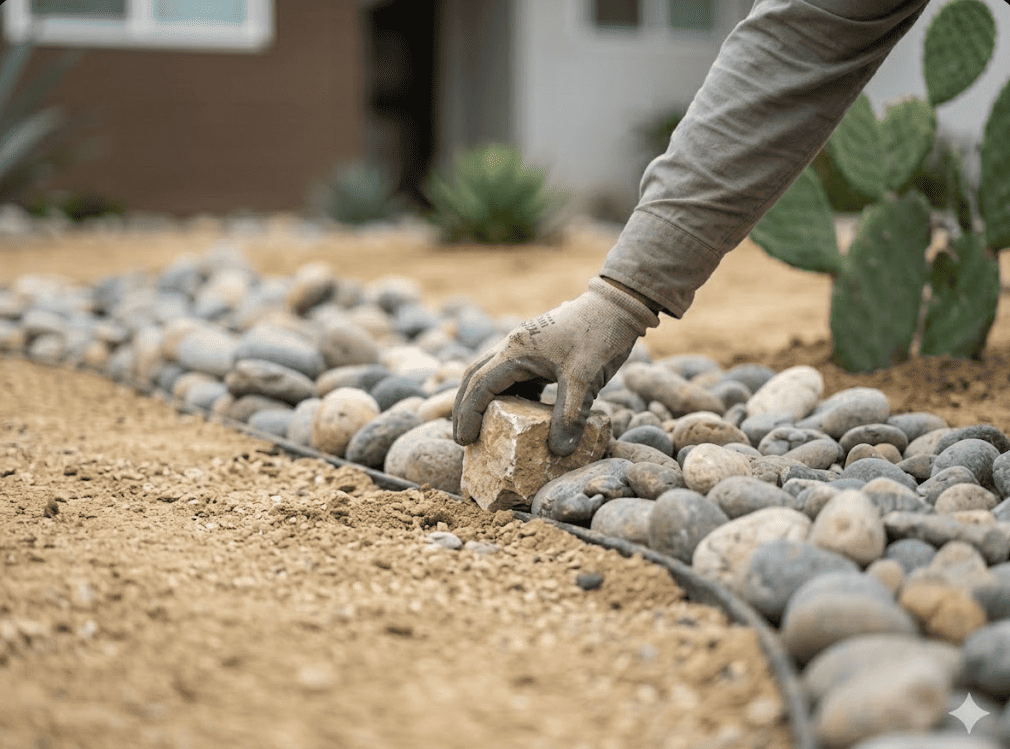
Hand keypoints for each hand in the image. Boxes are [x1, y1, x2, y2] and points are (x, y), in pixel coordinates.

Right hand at [453, 278, 659, 455]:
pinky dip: (511, 396)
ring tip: (486, 431)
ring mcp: (526, 347)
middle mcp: (513, 346)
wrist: (618, 306)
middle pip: (475, 377)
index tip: (464, 440)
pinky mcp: (540, 351)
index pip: (479, 385)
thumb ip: (570, 416)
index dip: (468, 414)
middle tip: (465, 439)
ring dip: (485, 401)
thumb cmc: (599, 337)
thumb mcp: (584, 380)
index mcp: (515, 350)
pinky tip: (521, 416)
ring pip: (493, 376)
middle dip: (466, 408)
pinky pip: (516, 376)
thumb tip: (558, 451)